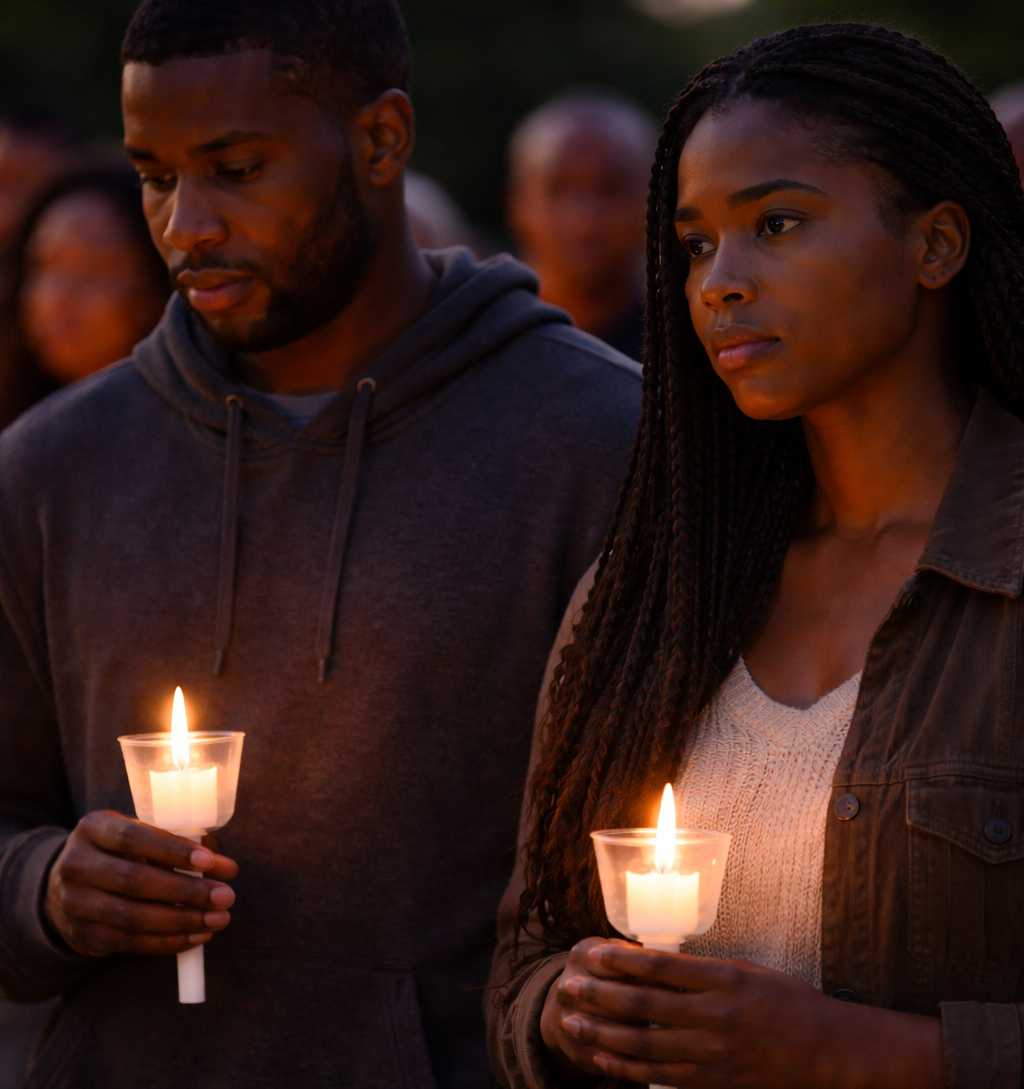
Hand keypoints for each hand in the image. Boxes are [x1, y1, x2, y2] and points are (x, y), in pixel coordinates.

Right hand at [44, 810, 238, 957]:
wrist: (69, 886)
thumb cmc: (121, 853)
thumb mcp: (140, 836)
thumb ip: (180, 844)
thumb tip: (225, 867)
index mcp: (93, 829)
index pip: (133, 837)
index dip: (173, 850)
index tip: (210, 861)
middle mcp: (76, 865)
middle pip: (134, 881)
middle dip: (187, 891)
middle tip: (225, 895)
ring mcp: (74, 903)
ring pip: (133, 917)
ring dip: (183, 920)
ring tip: (218, 918)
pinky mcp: (82, 935)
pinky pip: (130, 943)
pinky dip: (168, 942)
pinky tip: (197, 936)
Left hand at [546, 941, 945, 1088]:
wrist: (830, 1053)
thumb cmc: (789, 1004)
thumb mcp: (747, 972)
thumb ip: (702, 971)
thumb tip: (653, 962)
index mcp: (723, 979)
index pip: (659, 966)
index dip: (621, 959)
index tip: (592, 952)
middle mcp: (714, 1016)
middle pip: (644, 1005)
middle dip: (601, 995)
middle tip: (568, 986)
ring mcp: (712, 1053)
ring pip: (644, 1043)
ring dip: (603, 1031)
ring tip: (572, 1021)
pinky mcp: (713, 1081)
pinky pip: (660, 1076)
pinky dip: (627, 1066)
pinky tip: (602, 1056)